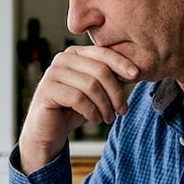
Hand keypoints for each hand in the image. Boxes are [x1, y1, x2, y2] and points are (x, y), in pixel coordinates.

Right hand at [18, 45, 136, 171]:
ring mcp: (52, 73)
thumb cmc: (75, 109)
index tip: (137, 75)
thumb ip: (111, 79)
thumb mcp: (97, 91)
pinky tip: (95, 119)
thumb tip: (135, 72)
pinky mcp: (46, 90)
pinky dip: (91, 111)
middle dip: (115, 92)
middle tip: (122, 110)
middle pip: (100, 70)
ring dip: (105, 105)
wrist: (50, 130)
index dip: (122, 63)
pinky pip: (78, 98)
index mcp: (75, 53)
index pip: (103, 53)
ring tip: (109, 118)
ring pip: (90, 85)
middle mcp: (62, 59)